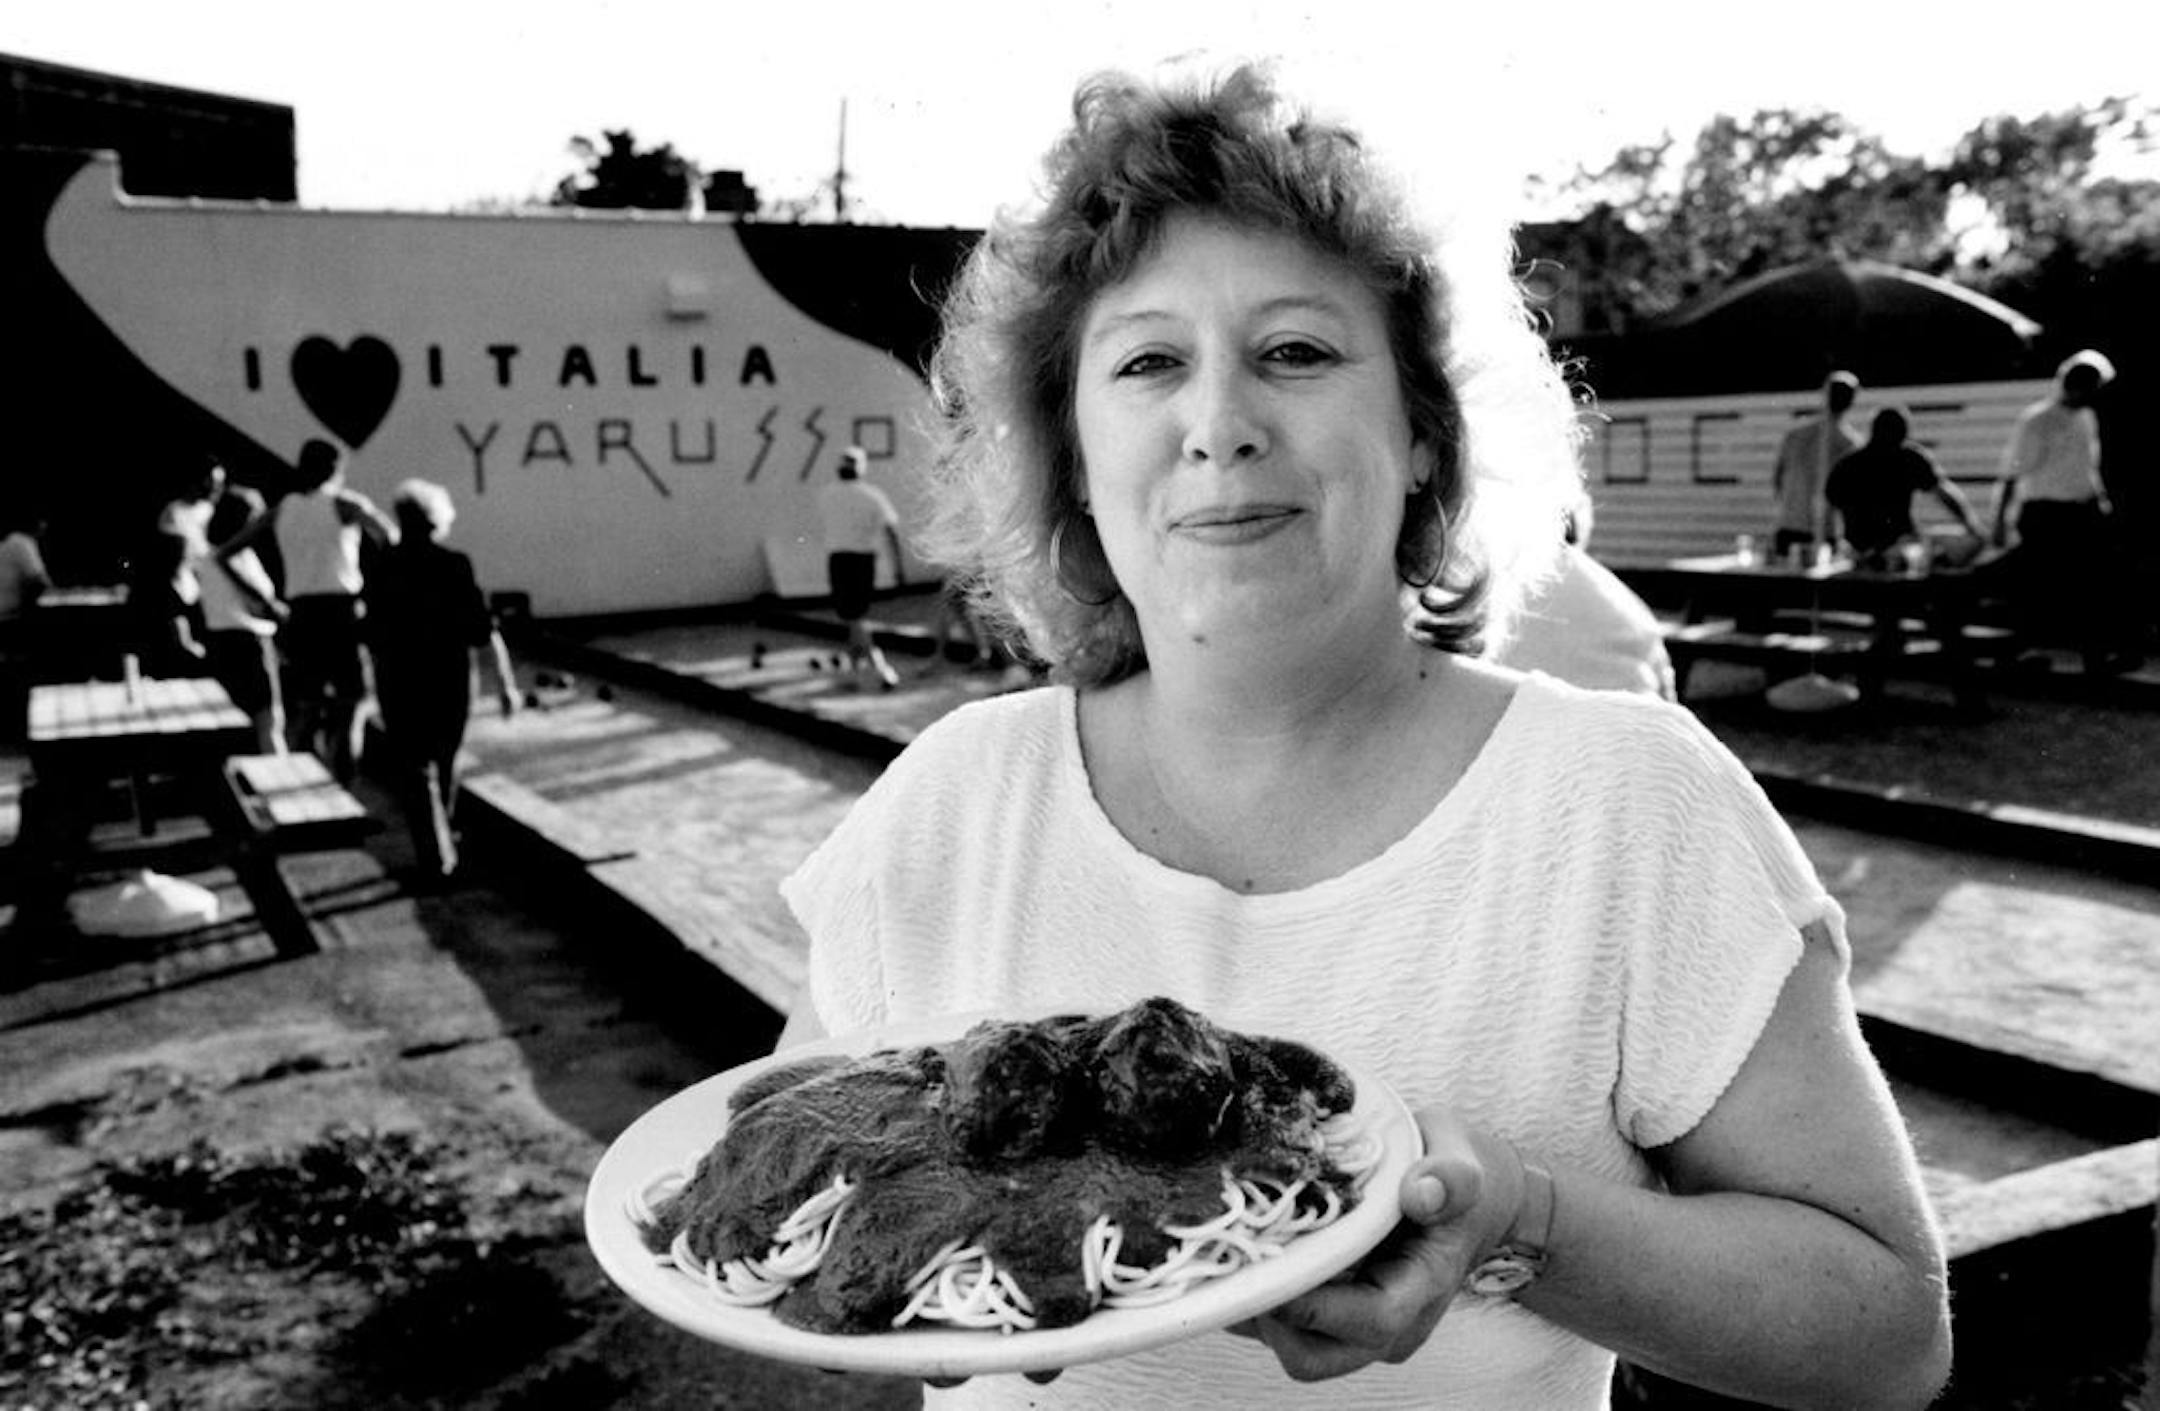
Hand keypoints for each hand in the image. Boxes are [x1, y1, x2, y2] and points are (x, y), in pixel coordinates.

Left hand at [1230, 1109, 1522, 1381]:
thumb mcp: (1460, 1160)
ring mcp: (1353, 1326)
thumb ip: (1450, 1177)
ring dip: (1253, 1306)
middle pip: (1314, 1356)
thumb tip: (1419, 1193)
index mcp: (1422, 1290)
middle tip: (1235, 1258)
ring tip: (1232, 1249)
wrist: (1458, 1198)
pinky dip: (1254, 1295)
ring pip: (1286, 1344)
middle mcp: (1387, 1325)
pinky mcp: (1326, 1314)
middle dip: (1266, 1318)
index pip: (1370, 1321)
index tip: (1268, 1267)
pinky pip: (1277, 1323)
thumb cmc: (1453, 1177)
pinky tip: (1241, 1249)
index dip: (1313, 1306)